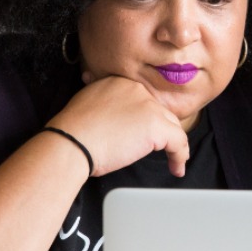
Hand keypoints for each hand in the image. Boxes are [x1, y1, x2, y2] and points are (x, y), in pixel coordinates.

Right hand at [46, 74, 189, 176]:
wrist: (71, 142)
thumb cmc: (73, 133)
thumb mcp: (87, 106)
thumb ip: (104, 104)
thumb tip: (113, 116)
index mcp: (120, 82)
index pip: (144, 101)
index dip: (146, 119)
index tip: (144, 133)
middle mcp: (137, 89)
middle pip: (159, 112)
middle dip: (161, 131)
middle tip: (159, 148)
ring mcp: (148, 106)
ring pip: (171, 125)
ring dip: (173, 144)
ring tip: (173, 160)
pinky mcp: (156, 126)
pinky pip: (178, 142)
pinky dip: (180, 156)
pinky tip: (176, 167)